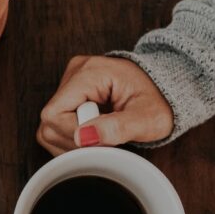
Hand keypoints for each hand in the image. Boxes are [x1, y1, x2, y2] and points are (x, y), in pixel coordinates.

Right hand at [37, 56, 172, 154]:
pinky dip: (74, 136)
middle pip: (49, 122)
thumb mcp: (147, 119)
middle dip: (76, 141)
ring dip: (74, 141)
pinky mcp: (70, 93)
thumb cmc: (160, 102)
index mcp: (90, 72)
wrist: (166, 90)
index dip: (75, 136)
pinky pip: (56, 124)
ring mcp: (70, 81)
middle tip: (106, 139)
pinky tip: (95, 132)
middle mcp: (74, 72)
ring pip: (49, 126)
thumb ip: (118, 128)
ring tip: (102, 135)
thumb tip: (83, 137)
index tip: (103, 139)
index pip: (55, 114)